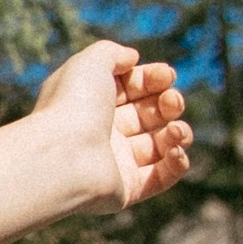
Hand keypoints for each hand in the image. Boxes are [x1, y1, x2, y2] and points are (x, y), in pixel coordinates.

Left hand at [36, 37, 191, 213]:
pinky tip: (175, 149)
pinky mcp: (126, 190)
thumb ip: (113, 53)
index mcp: (93, 103)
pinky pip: (161, 177)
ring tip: (176, 129)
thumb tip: (133, 58)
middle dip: (169, 103)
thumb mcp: (91, 62)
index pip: (132, 88)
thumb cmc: (74, 105)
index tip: (167, 75)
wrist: (63, 155)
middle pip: (149, 114)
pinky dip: (177, 162)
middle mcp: (103, 132)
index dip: (154, 79)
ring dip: (179, 133)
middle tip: (172, 101)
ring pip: (160, 145)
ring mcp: (115, 162)